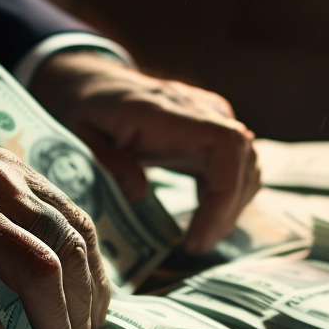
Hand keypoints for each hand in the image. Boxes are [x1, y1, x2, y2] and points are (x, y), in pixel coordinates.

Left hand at [30, 50, 259, 253]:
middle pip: (241, 161)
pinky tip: (205, 218)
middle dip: (225, 212)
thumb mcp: (83, 138)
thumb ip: (111, 163)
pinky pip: (236, 161)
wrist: (96, 81)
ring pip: (245, 164)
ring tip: (200, 238)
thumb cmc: (88, 110)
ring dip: (230, 205)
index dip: (221, 198)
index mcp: (168, 112)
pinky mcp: (214, 125)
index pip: (223, 149)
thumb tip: (138, 195)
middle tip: (196, 247)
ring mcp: (211, 115)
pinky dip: (227, 193)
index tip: (197, 239)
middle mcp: (200, 109)